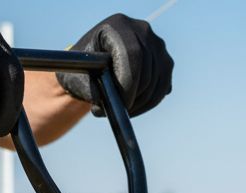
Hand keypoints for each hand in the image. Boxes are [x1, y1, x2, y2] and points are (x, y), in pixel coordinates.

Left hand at [57, 14, 173, 116]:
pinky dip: (149, 102)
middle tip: (119, 112)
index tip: (120, 106)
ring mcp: (158, 46)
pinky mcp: (166, 62)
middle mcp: (142, 31)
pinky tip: (132, 105)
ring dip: (142, 104)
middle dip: (135, 98)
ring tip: (123, 110)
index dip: (129, 84)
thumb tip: (105, 103)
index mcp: (117, 26)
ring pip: (158, 82)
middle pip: (148, 70)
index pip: (132, 54)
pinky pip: (163, 88)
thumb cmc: (84, 71)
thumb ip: (91, 90)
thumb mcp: (79, 78)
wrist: (96, 64)